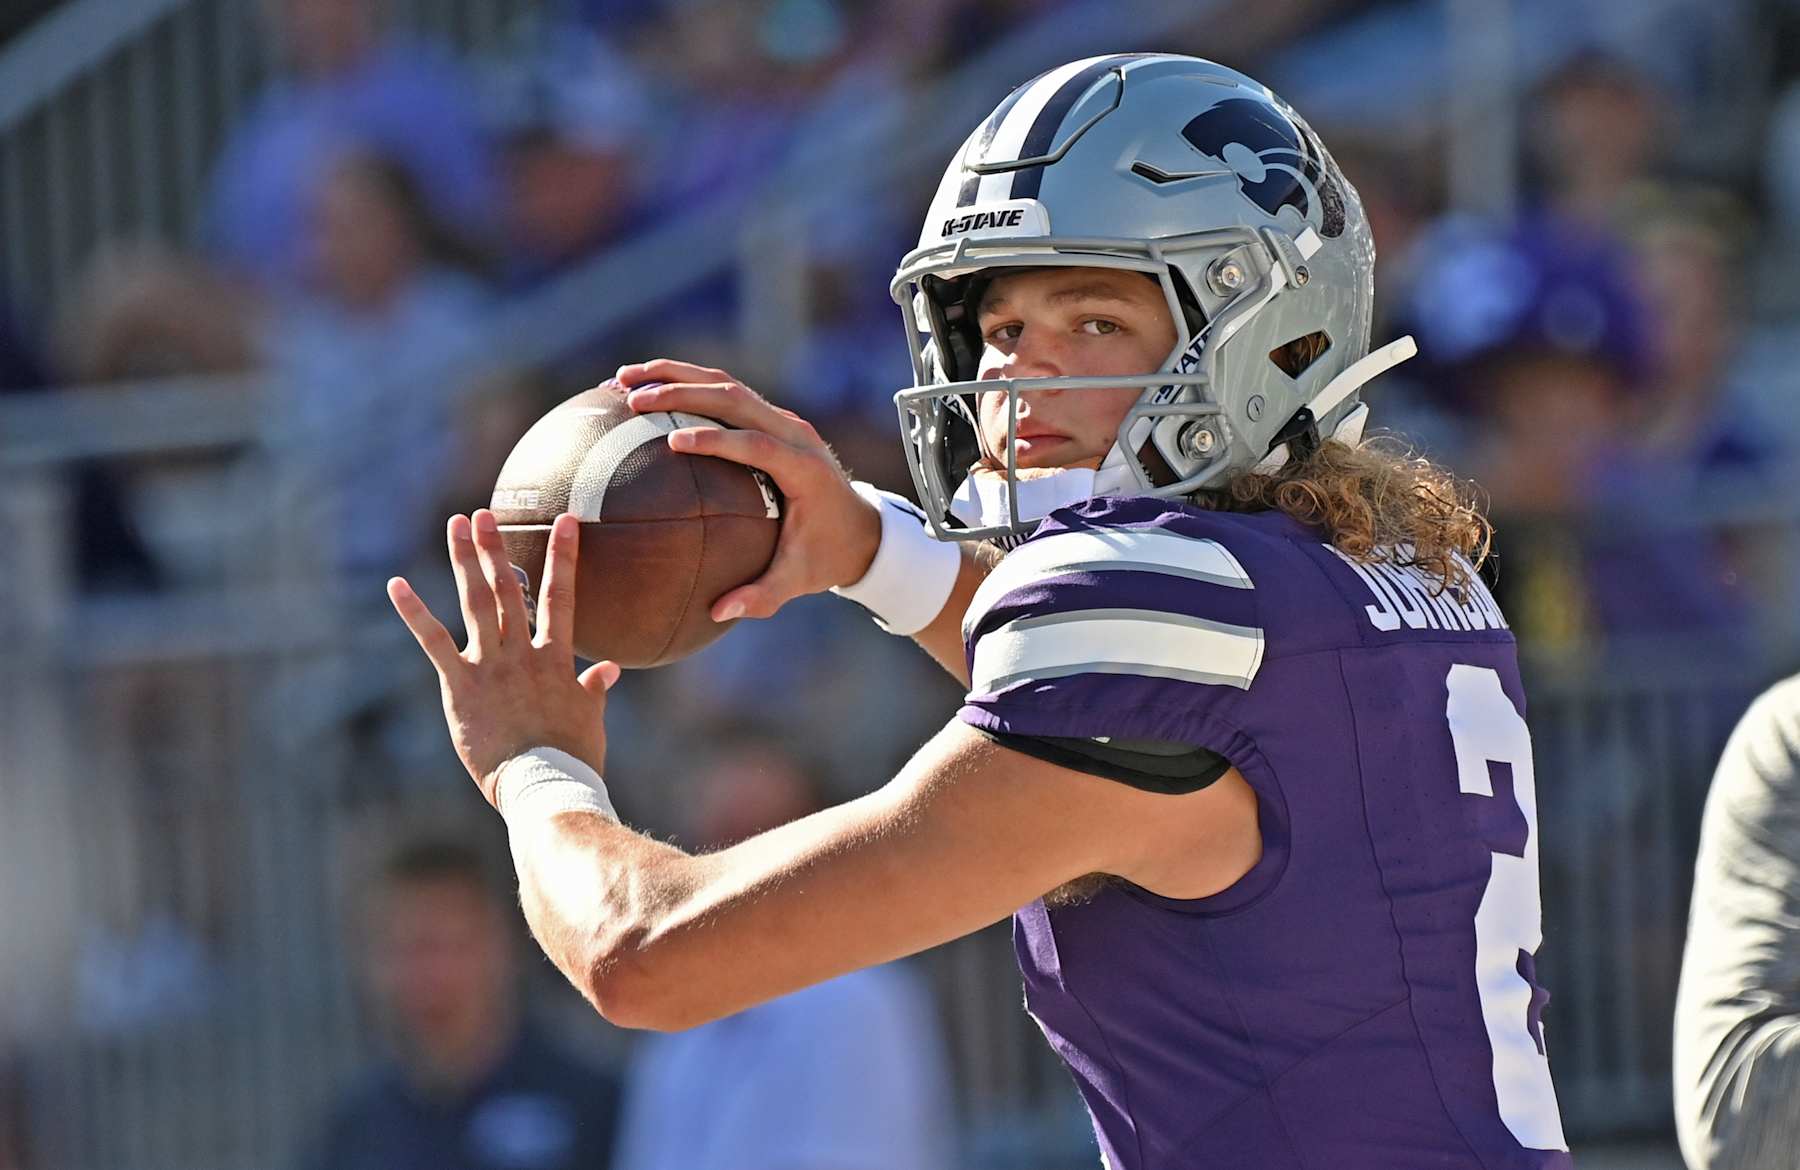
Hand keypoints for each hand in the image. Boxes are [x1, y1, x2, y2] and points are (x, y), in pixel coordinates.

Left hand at [387, 509, 619, 805]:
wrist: (544, 783)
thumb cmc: (572, 758)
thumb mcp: (589, 719)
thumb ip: (594, 688)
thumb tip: (609, 668)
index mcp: (556, 658)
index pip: (561, 596)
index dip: (563, 555)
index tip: (565, 521)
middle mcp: (522, 652)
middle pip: (507, 588)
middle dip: (495, 547)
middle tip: (483, 513)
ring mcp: (490, 666)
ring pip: (475, 602)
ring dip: (464, 560)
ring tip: (456, 526)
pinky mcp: (460, 685)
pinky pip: (433, 642)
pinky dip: (414, 612)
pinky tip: (397, 585)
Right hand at [617, 359, 881, 620]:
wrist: (861, 528)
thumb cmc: (826, 556)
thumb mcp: (799, 580)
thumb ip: (763, 596)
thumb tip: (719, 612)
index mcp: (804, 469)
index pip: (757, 444)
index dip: (717, 439)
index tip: (673, 441)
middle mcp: (795, 434)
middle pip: (736, 399)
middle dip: (683, 392)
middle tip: (633, 399)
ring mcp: (782, 421)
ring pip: (727, 385)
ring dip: (675, 377)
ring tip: (624, 379)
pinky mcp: (770, 419)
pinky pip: (726, 394)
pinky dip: (686, 386)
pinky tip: (643, 390)